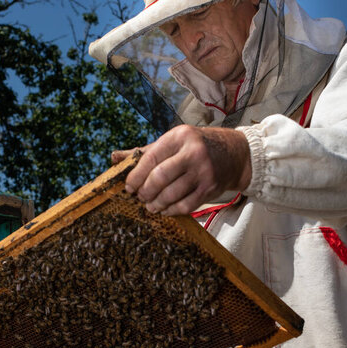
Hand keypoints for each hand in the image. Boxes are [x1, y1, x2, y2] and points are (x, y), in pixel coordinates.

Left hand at [111, 125, 250, 215]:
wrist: (233, 153)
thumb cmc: (194, 146)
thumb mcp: (170, 142)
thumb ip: (142, 152)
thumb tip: (114, 157)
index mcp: (179, 137)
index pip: (151, 158)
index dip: (136, 176)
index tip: (129, 187)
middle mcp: (193, 152)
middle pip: (160, 177)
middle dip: (145, 191)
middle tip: (140, 198)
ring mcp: (203, 171)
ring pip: (172, 193)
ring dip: (157, 204)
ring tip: (150, 206)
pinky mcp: (210, 188)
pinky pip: (186, 205)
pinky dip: (172, 210)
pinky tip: (165, 210)